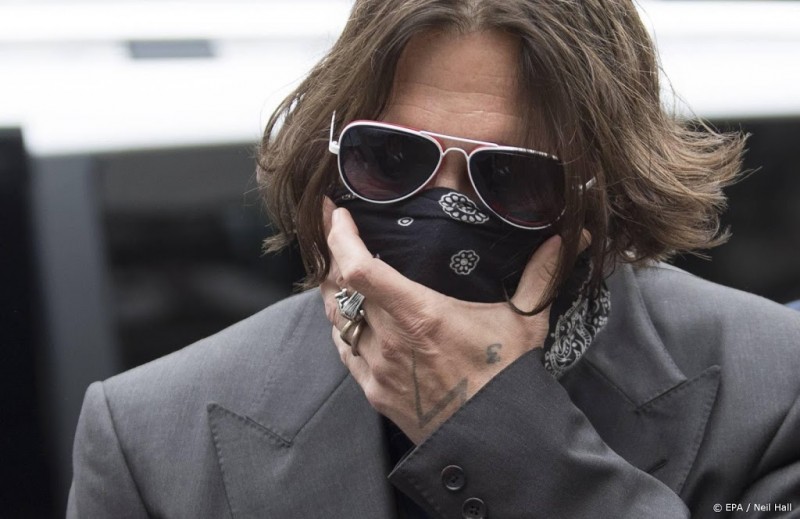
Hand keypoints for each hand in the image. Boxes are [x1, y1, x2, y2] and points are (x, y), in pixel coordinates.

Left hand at [322, 198, 582, 443]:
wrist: (495, 441)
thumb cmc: (507, 379)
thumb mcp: (526, 322)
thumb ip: (540, 275)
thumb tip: (566, 239)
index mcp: (419, 315)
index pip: (359, 269)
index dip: (339, 237)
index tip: (337, 214)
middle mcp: (390, 339)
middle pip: (339, 288)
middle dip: (333, 256)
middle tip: (337, 234)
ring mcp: (378, 368)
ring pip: (336, 319)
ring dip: (333, 292)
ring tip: (337, 270)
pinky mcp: (375, 391)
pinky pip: (345, 351)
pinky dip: (342, 327)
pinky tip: (350, 318)